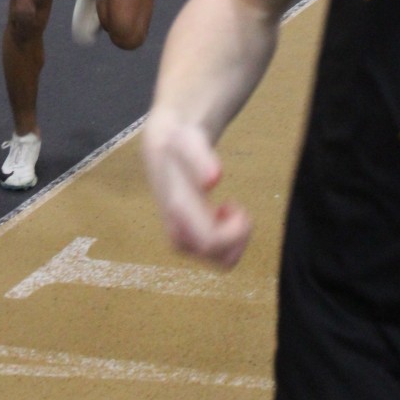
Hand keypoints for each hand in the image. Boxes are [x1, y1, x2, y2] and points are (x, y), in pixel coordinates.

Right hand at [143, 113, 251, 268]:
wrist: (162, 146)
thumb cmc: (178, 143)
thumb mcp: (188, 140)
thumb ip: (199, 158)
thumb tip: (213, 179)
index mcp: (178, 209)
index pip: (209, 243)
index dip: (233, 233)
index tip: (234, 204)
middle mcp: (178, 229)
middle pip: (217, 257)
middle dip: (236, 236)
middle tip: (236, 208)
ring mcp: (183, 236)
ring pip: (219, 259)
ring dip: (233, 238)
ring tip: (228, 210)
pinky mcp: (189, 236)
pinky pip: (215, 253)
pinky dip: (227, 238)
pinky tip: (221, 213)